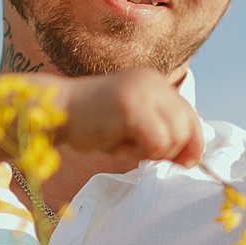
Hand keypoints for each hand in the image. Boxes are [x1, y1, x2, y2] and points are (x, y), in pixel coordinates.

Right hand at [57, 69, 203, 169]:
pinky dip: (142, 152)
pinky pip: (157, 141)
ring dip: (154, 152)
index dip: (193, 142)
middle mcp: (153, 82)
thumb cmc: (90, 123)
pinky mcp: (130, 107)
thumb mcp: (132, 123)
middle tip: (144, 153)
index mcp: (155, 82)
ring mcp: (142, 92)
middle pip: (188, 126)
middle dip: (174, 150)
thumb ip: (161, 132)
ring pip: (176, 136)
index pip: (190, 115)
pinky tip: (119, 145)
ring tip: (126, 145)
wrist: (53, 110)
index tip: (184, 161)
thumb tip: (192, 158)